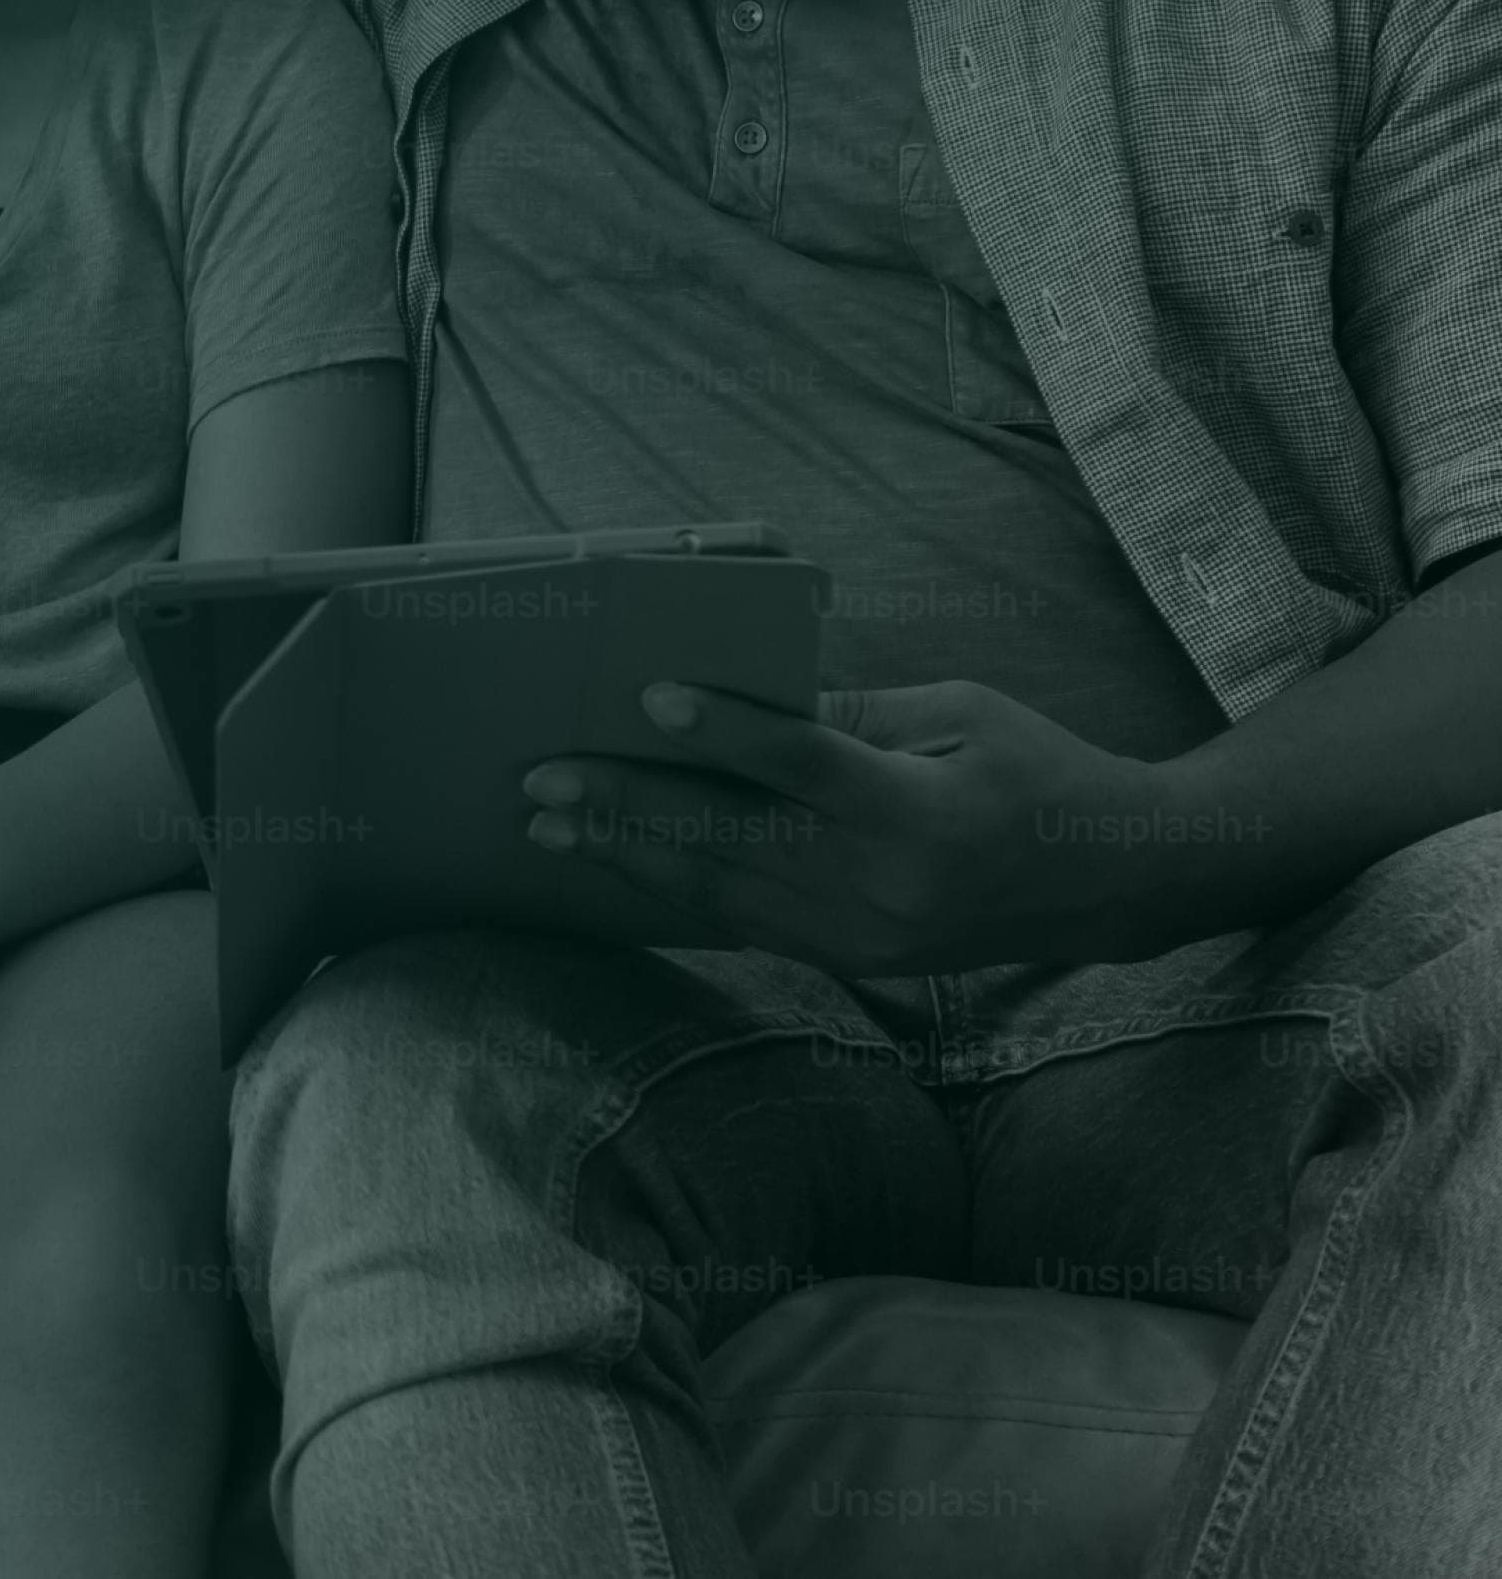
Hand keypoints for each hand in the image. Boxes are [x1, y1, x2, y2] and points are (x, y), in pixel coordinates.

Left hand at [521, 678, 1186, 972]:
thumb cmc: (1037, 768)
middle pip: (738, 838)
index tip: (651, 699)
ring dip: (628, 857)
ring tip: (550, 825)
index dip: (726, 730)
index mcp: (923, 811)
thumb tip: (749, 698)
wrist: (1112, 881)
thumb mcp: (960, 713)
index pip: (806, 765)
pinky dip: (673, 895)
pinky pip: (745, 924)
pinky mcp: (854, 960)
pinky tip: (612, 868)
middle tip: (544, 776)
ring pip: (723, 892)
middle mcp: (888, 886)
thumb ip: (854, 714)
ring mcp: (867, 935)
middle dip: (631, 805)